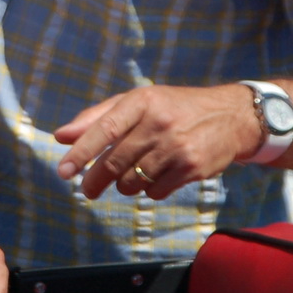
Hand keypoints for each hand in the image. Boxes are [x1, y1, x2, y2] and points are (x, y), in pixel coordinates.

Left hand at [53, 84, 264, 200]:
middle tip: (88, 190)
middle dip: (95, 181)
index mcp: (142, 101)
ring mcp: (177, 146)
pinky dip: (150, 189)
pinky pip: (154, 192)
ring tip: (135, 172)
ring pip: (132, 182)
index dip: (80, 152)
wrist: (231, 117)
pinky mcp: (192, 168)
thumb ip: (98, 117)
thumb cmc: (174, 108)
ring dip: (126, 184)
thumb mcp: (139, 102)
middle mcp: (159, 122)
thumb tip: (61, 136)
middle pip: (114, 162)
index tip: (63, 172)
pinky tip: (160, 174)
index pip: (104, 129)